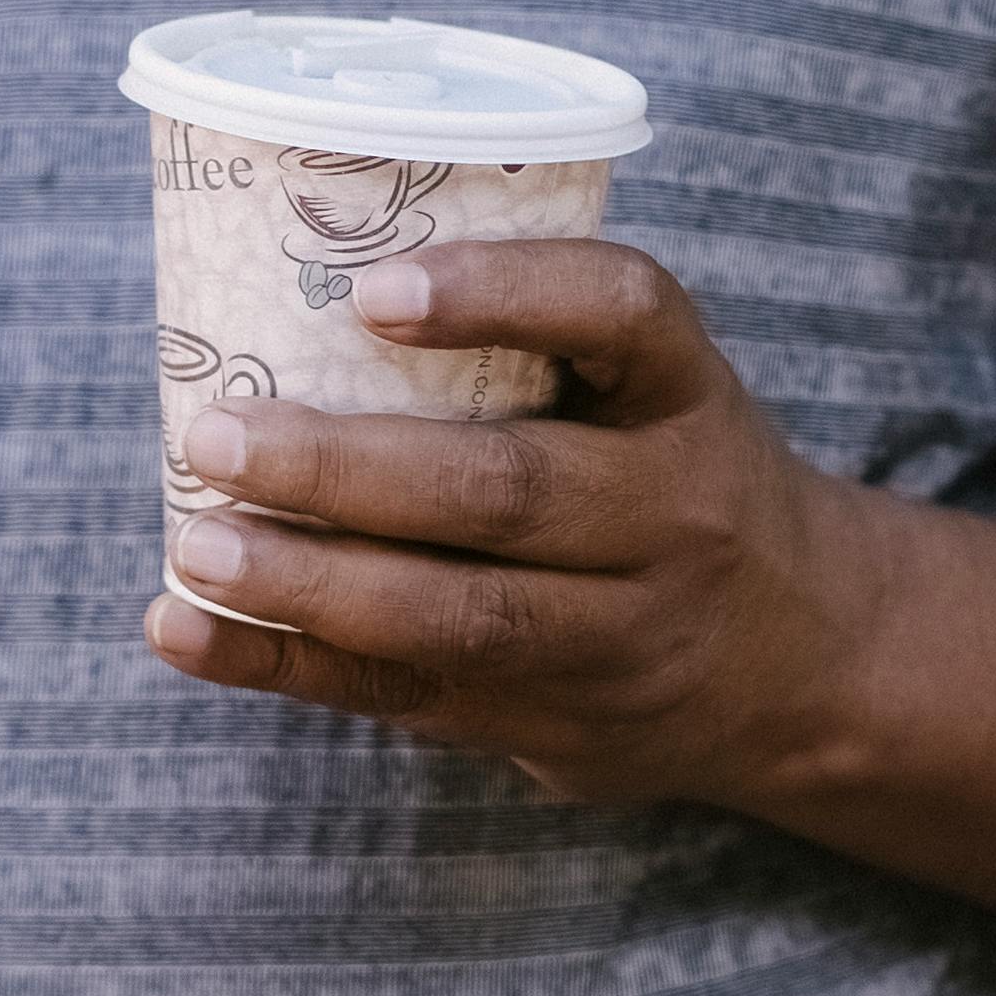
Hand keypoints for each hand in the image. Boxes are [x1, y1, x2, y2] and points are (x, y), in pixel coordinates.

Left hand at [142, 241, 890, 804]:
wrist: (810, 664)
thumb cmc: (670, 481)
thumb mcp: (655, 393)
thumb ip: (530, 343)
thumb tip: (274, 267)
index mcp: (688, 398)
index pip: (623, 315)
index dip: (500, 294)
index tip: (374, 292)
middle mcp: (676, 517)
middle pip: (511, 490)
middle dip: (347, 466)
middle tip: (217, 432)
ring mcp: (624, 638)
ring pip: (461, 614)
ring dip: (308, 582)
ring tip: (196, 540)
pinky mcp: (562, 728)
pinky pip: (410, 699)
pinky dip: (282, 665)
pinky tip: (184, 630)